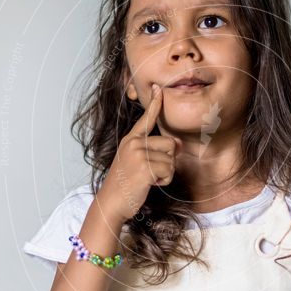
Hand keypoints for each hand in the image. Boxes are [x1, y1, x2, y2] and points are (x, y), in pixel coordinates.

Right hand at [97, 83, 181, 221]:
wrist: (111, 203)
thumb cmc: (125, 185)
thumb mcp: (136, 163)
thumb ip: (154, 151)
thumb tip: (179, 144)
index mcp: (131, 140)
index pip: (146, 119)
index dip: (155, 103)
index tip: (158, 88)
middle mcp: (133, 143)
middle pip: (170, 144)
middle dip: (167, 161)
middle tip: (149, 172)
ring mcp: (138, 154)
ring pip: (171, 159)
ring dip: (165, 174)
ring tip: (147, 179)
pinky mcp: (144, 167)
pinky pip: (168, 171)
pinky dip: (163, 181)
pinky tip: (149, 184)